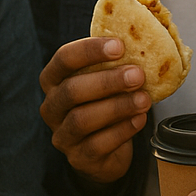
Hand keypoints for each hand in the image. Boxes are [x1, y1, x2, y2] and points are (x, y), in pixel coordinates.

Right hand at [39, 37, 149, 183]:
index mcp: (54, 80)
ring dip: (117, 106)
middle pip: (72, 90)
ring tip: (143, 99)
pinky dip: (122, 130)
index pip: (63, 59)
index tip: (119, 46)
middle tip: (137, 75)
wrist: (106, 152)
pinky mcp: (77, 158)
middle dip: (107, 81)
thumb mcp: (105, 80)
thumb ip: (114, 62)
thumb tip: (141, 37)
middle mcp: (52, 107)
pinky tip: (139, 119)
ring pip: (83, 119)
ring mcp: (62, 135)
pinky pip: (97, 144)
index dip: (89, 50)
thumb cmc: (105, 105)